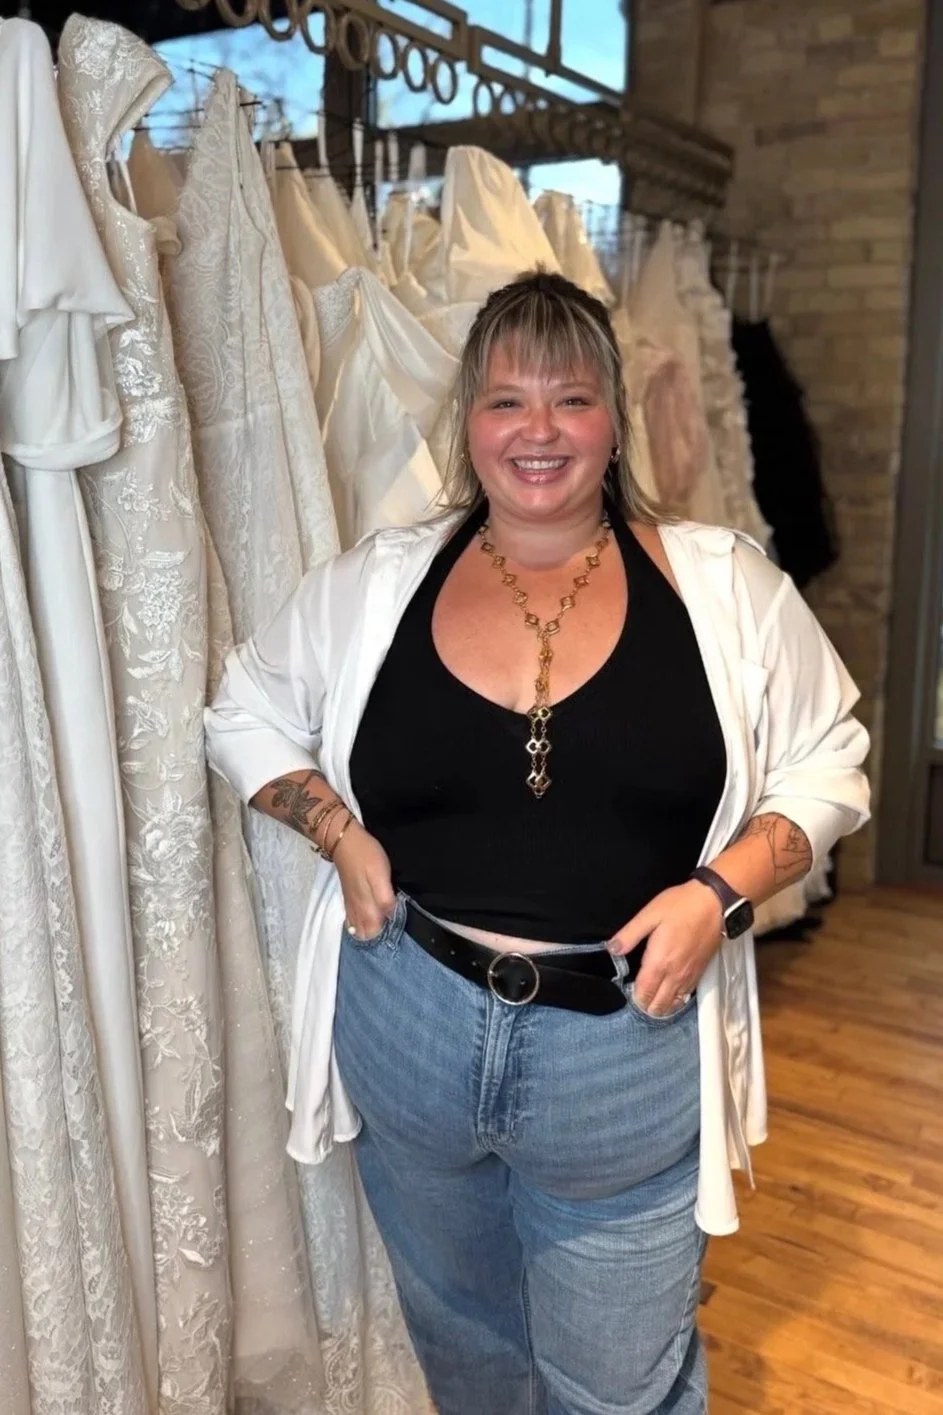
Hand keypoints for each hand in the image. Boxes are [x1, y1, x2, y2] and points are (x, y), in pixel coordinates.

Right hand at [333, 821, 395, 939]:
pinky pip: (352, 920)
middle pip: (367, 934)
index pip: (376, 932)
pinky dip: (360, 924)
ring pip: (359, 928)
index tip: (397, 926)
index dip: (387, 933)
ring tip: (382, 924)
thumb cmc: (366, 856)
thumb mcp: (381, 875)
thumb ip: (385, 899)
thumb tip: (391, 916)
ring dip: (370, 930)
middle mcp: (357, 910)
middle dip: (379, 934)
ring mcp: (351, 905)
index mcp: (367, 906)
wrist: (344, 842)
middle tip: (392, 925)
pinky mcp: (348, 899)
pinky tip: (368, 921)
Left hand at [608, 882, 723, 1016]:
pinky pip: (686, 996)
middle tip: (639, 996)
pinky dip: (676, 1000)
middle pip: (659, 1005)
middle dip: (647, 1006)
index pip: (644, 993)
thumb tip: (611, 949)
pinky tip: (670, 993)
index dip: (635, 998)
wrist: (715, 903)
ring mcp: (689, 976)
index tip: (629, 992)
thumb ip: (629, 934)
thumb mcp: (649, 914)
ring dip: (662, 1005)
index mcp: (659, 962)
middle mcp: (675, 975)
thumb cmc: (680, 906)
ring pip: (674, 1004)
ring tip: (652, 999)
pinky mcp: (701, 973)